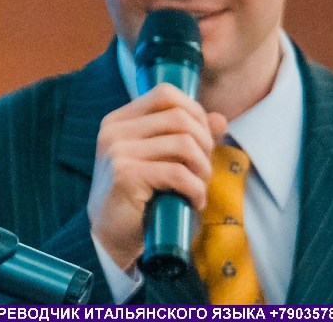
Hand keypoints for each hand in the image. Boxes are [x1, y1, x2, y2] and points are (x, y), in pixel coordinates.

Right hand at [87, 83, 226, 270]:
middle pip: (179, 118)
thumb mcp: (164, 158)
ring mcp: (117, 151)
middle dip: (204, 143)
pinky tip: (195, 201)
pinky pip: (177, 173)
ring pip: (183, 144)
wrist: (112, 238)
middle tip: (204, 169)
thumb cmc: (140, 194)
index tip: (202, 139)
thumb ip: (189, 134)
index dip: (194, 111)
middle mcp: (114, 130)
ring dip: (202, 168)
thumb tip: (221, 119)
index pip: (165, 93)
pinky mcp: (125, 175)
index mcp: (120, 119)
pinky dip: (195, 188)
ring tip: (200, 186)